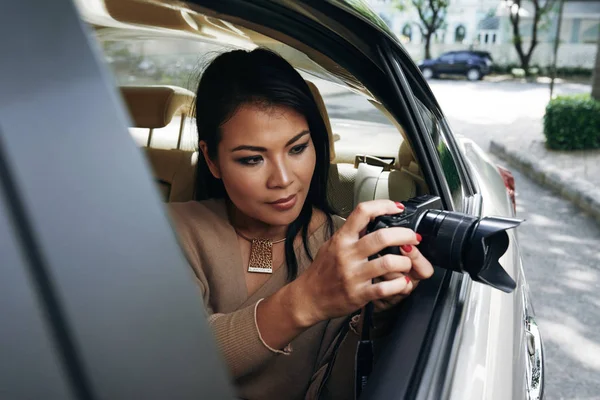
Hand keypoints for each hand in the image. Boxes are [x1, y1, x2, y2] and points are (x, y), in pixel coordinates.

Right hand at [290, 200, 431, 326]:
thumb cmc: (321, 272)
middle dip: (405, 235)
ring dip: (405, 262)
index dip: (384, 206)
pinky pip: (385, 288)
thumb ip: (350, 233)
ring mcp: (353, 275)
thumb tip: (369, 220)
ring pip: (388, 263)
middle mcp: (347, 254)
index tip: (397, 207)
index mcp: (342, 239)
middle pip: (383, 237)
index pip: (363, 212)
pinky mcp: (359, 294)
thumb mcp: (331, 245)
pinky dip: (399, 285)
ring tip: (408, 262)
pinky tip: (402, 282)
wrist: (309, 298)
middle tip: (414, 237)